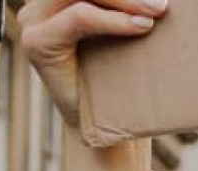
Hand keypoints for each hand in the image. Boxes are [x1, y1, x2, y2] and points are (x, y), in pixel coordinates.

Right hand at [19, 0, 165, 127]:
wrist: (108, 130)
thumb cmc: (124, 81)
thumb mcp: (127, 34)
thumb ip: (131, 11)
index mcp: (63, 0)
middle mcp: (43, 5)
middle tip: (162, 5)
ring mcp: (35, 21)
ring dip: (123, 0)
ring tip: (156, 13)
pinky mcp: (36, 42)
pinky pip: (78, 17)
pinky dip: (111, 20)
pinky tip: (140, 26)